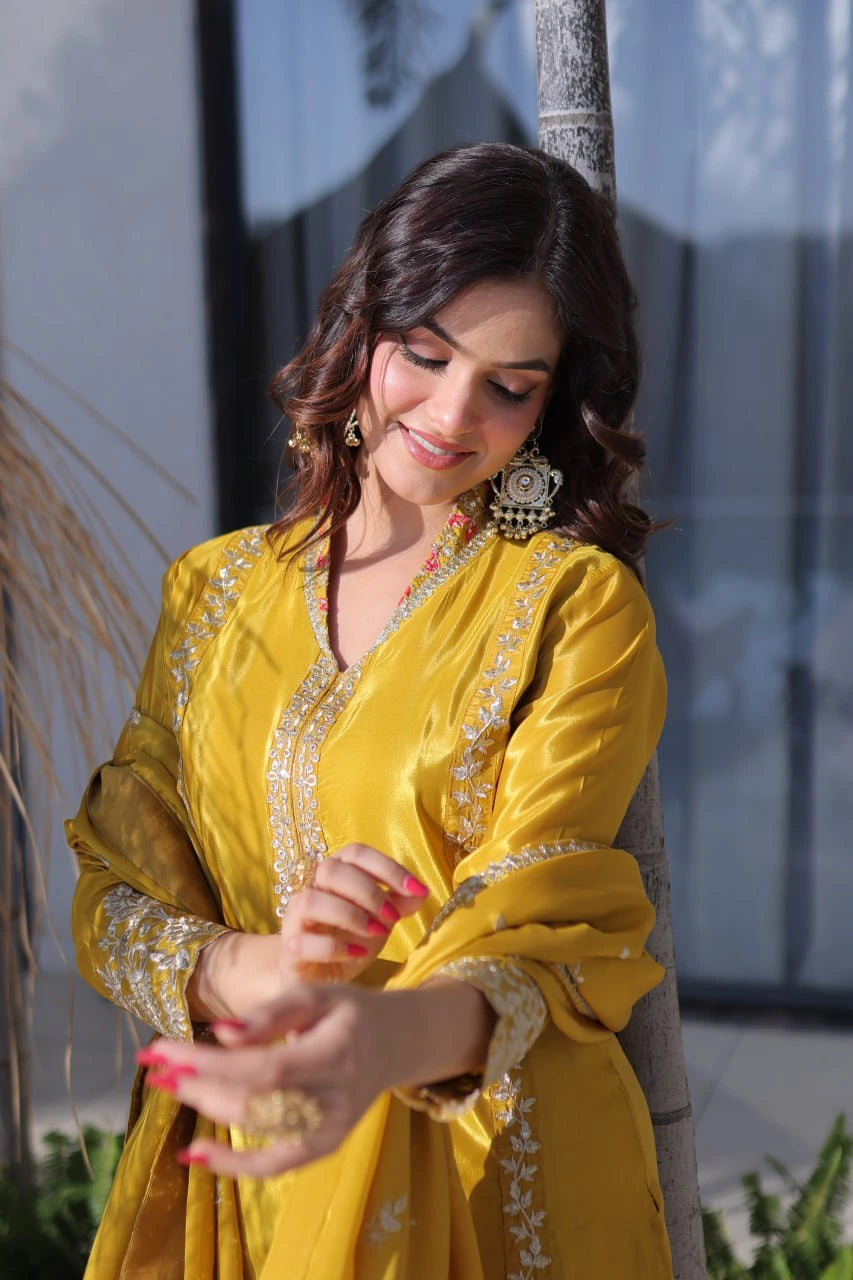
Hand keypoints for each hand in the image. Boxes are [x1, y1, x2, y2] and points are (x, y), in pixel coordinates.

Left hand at [139, 977, 495, 1177]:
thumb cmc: (350, 1012)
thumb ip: (273, 1014)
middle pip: (254, 1100)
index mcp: (337, 1052)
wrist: (395, 1043)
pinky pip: (273, 1166)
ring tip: (167, 1083)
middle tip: (155, 1064)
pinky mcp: (323, 1146)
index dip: (211, 1065)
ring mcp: (330, 1129)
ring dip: (204, 1107)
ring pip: (255, 1126)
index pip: (265, 1068)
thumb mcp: (317, 995)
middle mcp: (336, 1098)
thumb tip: (223, 1035)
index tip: (167, 1050)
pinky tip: (193, 1153)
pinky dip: (232, 1165)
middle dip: (197, 1082)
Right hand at [279, 843, 428, 983]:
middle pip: (330, 870)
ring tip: (377, 934)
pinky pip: (303, 942)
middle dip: (368, 891)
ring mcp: (296, 919)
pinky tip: (358, 954)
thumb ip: (398, 904)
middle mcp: (310, 889)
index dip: (388, 868)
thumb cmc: (348, 939)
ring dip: (350, 915)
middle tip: (393, 917)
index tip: (418, 890)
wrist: (317, 977)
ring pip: (311, 901)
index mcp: (335, 874)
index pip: (356, 853)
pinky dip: (334, 948)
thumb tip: (422, 892)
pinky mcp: (290, 950)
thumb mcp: (379, 920)